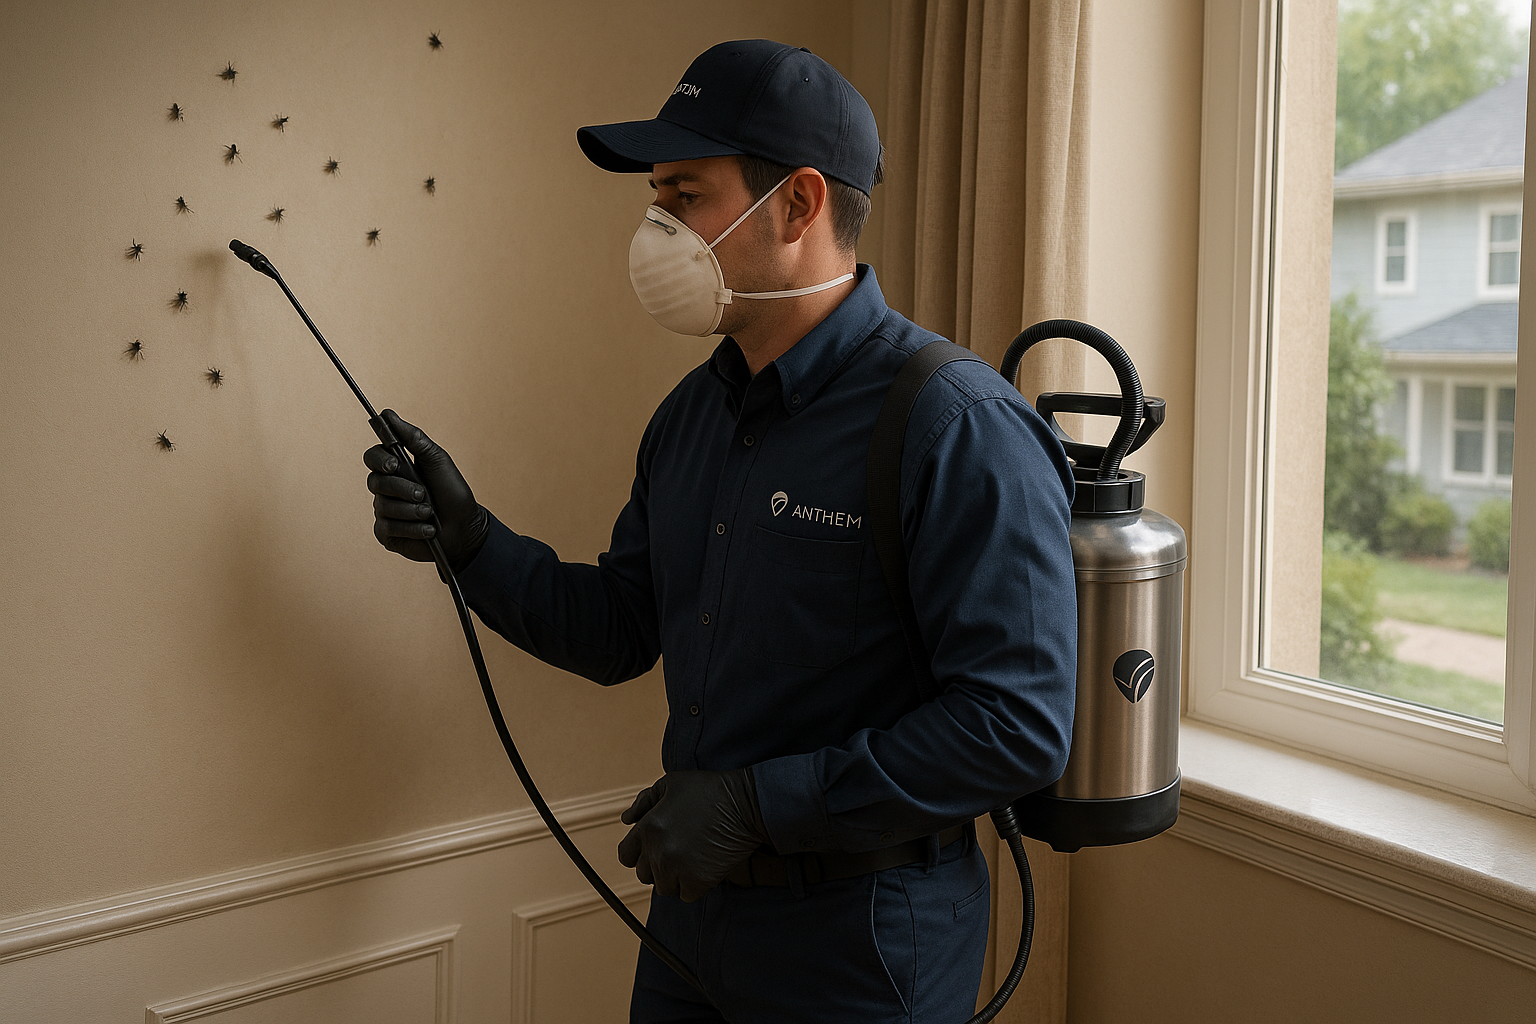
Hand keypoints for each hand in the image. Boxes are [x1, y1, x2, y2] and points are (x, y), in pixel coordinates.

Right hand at [363, 409, 489, 571]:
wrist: (466, 527)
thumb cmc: (452, 492)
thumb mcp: (437, 460)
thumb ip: (413, 438)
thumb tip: (388, 414)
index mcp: (396, 468)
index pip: (372, 457)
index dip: (379, 460)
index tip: (394, 464)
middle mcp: (386, 489)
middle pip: (376, 482)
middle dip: (402, 488)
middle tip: (423, 494)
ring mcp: (385, 512)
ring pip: (383, 507)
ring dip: (412, 511)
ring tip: (430, 514)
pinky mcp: (387, 534)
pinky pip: (387, 528)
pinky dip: (412, 529)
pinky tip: (427, 530)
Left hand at [617, 769, 767, 902]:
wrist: (746, 805)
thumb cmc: (709, 790)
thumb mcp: (671, 784)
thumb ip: (644, 801)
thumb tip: (627, 819)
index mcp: (648, 827)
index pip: (626, 855)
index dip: (638, 853)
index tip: (653, 849)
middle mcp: (657, 851)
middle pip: (643, 875)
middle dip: (657, 865)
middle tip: (679, 851)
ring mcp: (677, 869)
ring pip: (664, 887)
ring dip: (676, 877)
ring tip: (693, 857)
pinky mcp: (697, 882)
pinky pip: (686, 895)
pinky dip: (695, 885)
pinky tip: (705, 865)